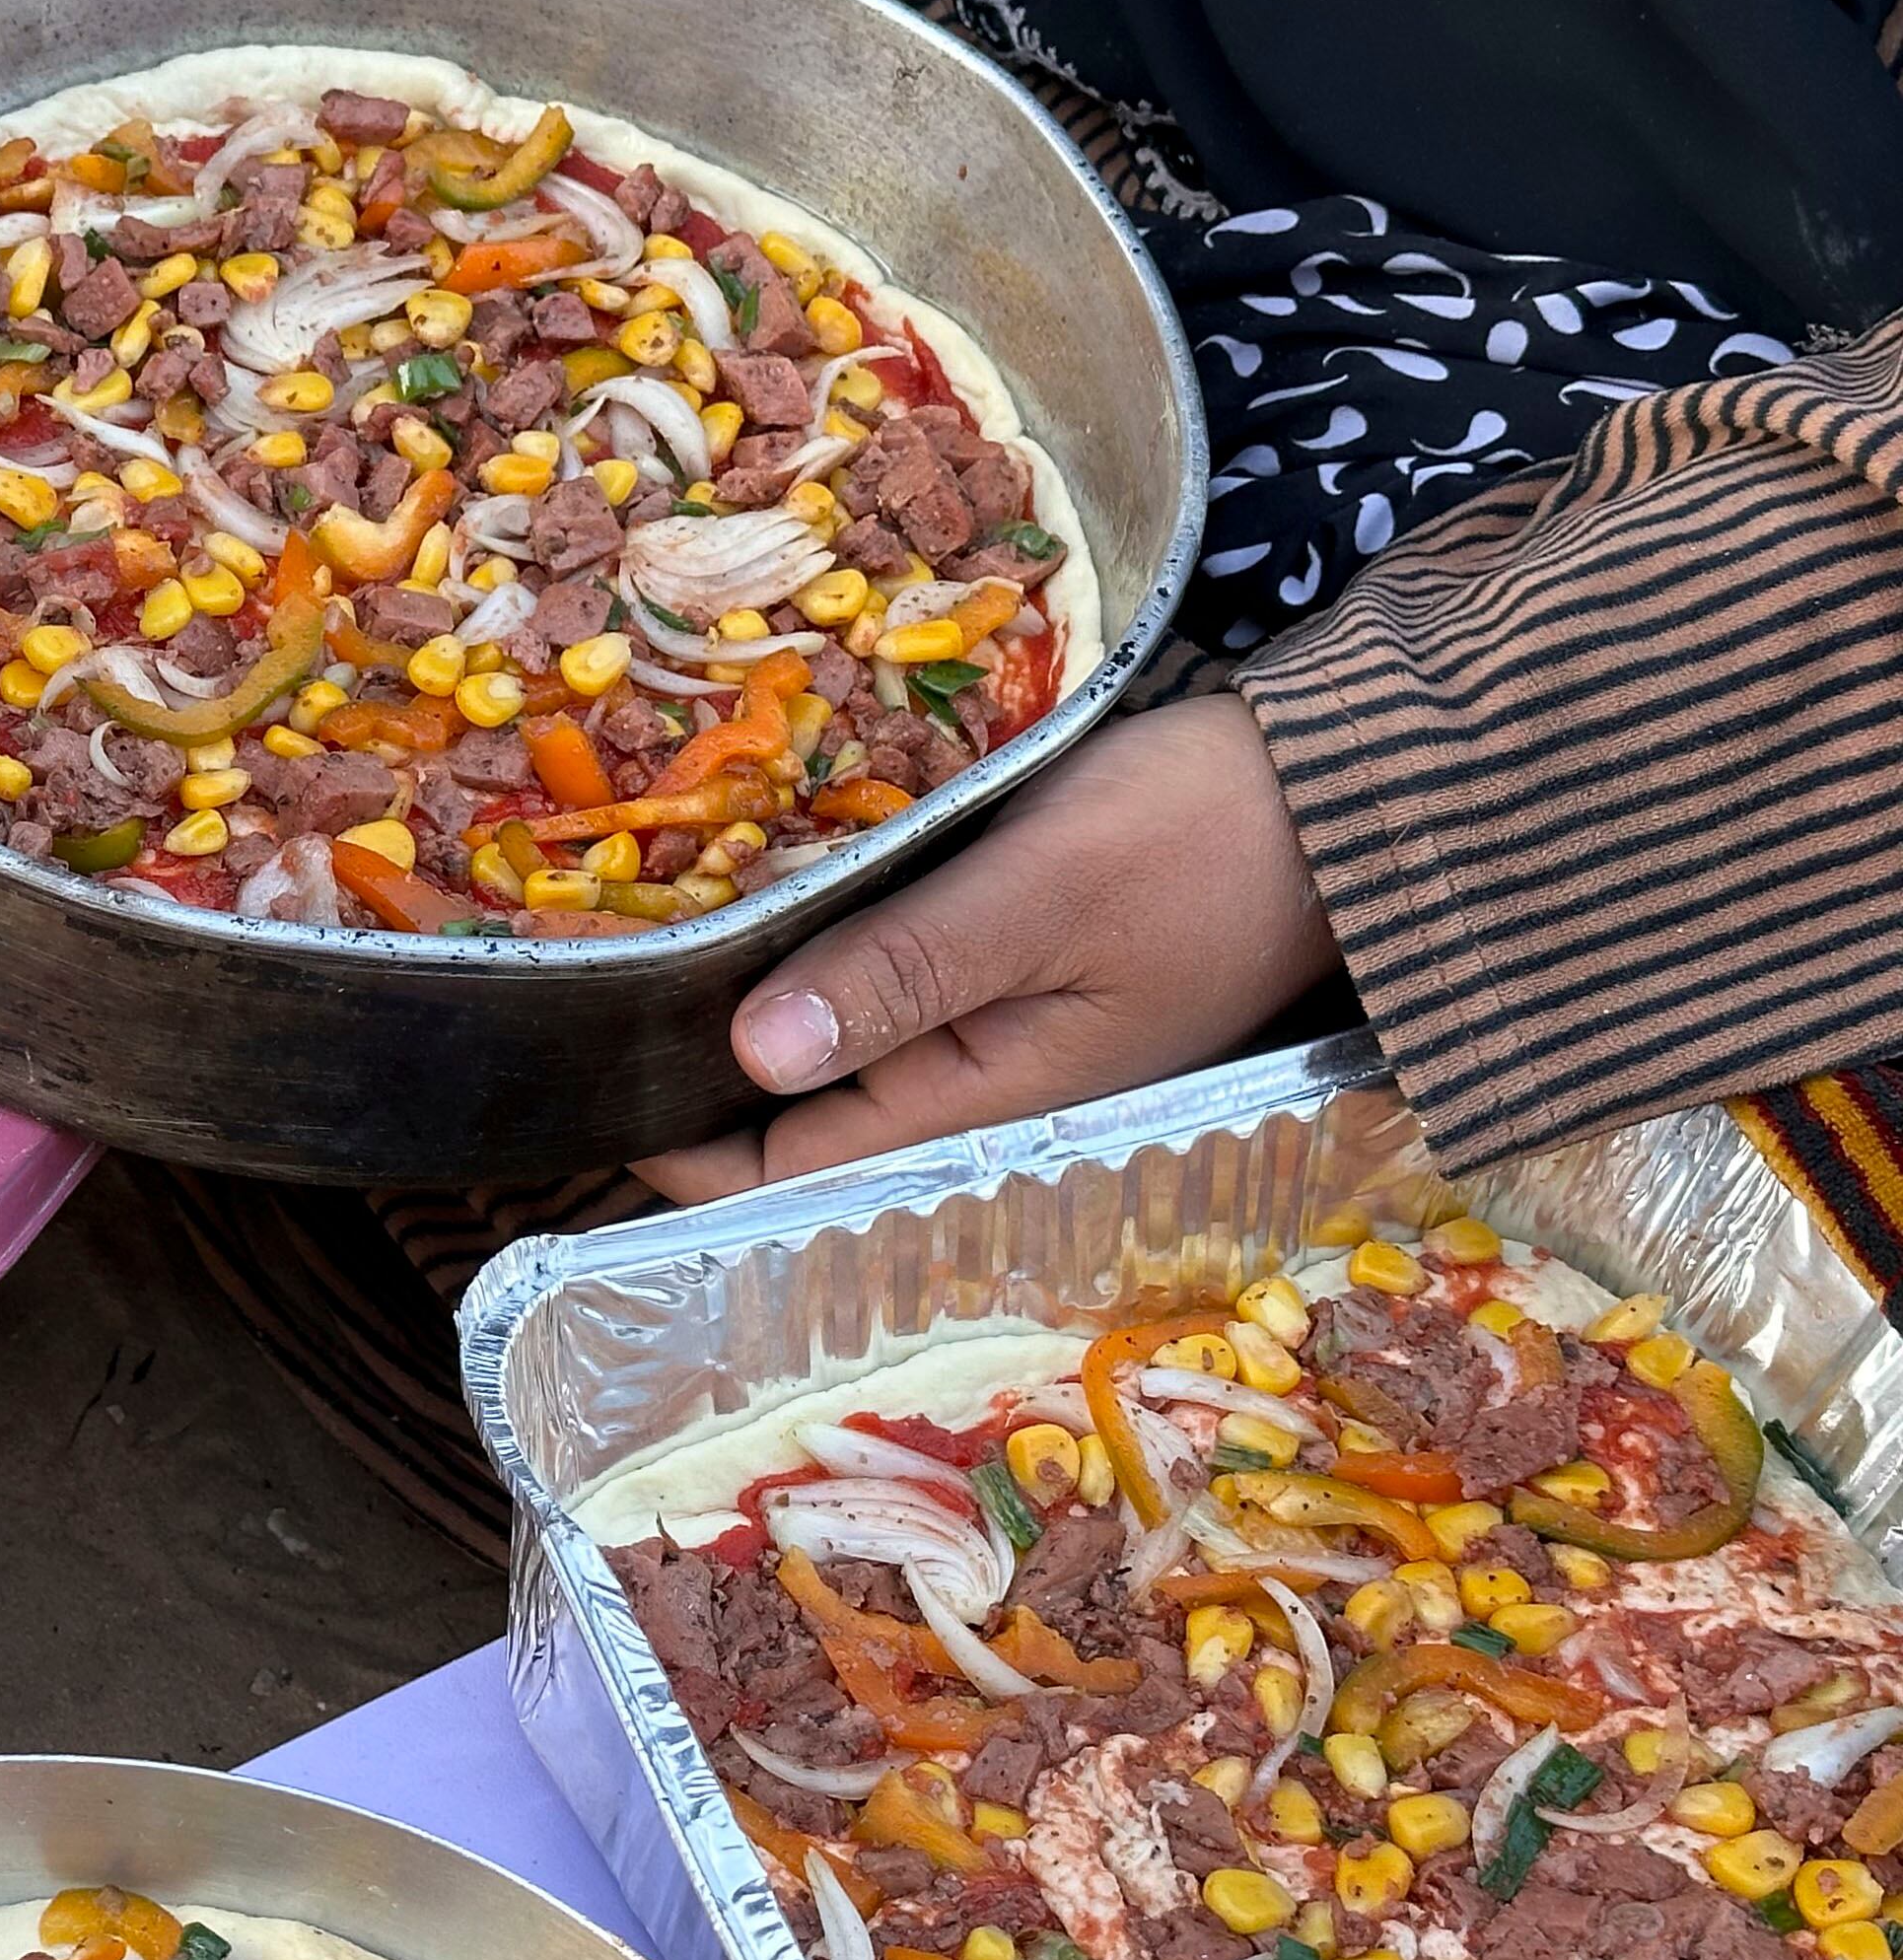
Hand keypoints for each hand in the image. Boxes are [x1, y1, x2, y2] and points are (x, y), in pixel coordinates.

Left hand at [633, 695, 1341, 1203]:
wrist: (1369, 788)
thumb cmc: (1204, 836)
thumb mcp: (1040, 896)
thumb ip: (901, 974)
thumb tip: (752, 1057)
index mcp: (991, 1101)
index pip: (798, 1170)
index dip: (686, 1148)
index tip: (590, 1085)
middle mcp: (1000, 1089)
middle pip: (817, 1121)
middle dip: (709, 1081)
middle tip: (597, 999)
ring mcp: (1026, 1032)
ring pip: (857, 1054)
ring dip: (766, 1016)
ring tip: (654, 945)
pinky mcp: (1042, 967)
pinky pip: (909, 993)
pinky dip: (835, 964)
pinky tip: (774, 902)